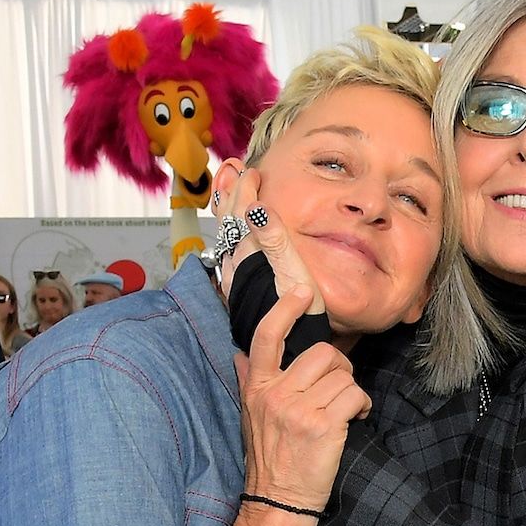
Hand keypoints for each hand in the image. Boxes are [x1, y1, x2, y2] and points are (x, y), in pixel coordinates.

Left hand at [212, 161, 323, 312]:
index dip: (246, 190)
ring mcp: (238, 280)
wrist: (291, 355)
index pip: (242, 213)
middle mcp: (238, 266)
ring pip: (227, 236)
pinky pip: (230, 252)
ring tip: (226, 190)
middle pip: (229, 222)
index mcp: (250, 255)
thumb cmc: (299, 317)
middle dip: (232, 193)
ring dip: (228, 211)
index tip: (253, 172)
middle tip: (234, 169)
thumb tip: (256, 208)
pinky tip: (234, 236)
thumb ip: (274, 240)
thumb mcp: (293, 274)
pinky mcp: (242, 292)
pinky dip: (231, 233)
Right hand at [237, 285, 370, 512]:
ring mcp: (299, 410)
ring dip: (351, 391)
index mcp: (257, 387)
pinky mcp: (324, 426)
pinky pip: (355, 396)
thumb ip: (249, 381)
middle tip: (338, 387)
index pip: (267, 336)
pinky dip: (363, 406)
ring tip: (345, 410)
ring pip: (342, 375)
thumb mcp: (250, 416)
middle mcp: (276, 394)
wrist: (278, 502)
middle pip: (322, 353)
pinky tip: (355, 419)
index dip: (286, 308)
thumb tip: (240, 354)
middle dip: (339, 367)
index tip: (302, 291)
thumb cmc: (270, 458)